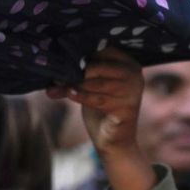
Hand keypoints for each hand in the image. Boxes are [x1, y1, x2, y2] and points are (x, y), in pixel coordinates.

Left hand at [49, 49, 154, 189]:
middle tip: (56, 77)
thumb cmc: (101, 108)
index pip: (101, 50)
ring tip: (59, 88)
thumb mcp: (90, 85)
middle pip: (96, 66)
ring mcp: (133, 91)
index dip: (80, 55)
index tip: (61, 60)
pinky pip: (97, 98)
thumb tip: (55, 65)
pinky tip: (68, 93)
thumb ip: (80, 73)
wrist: (113, 140)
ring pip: (95, 82)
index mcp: (128, 63)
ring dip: (73, 85)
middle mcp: (134, 74)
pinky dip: (80, 96)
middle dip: (73, 72)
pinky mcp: (127, 108)